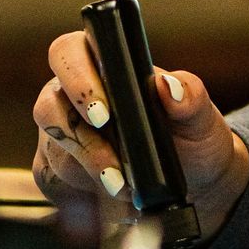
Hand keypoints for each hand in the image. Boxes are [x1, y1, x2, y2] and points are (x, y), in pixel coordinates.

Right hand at [32, 31, 248, 240]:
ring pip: (53, 146)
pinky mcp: (59, 168)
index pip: (68, 53)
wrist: (192, 181)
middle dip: (79, 138)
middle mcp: (74, 96)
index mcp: (104, 66)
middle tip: (112, 164)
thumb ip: (191, 97)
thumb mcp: (200, 117)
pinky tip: (112, 196)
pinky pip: (54, 180)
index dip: (76, 79)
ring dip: (86, 169)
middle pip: (49, 106)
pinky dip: (82, 191)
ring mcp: (63, 132)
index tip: (103, 114)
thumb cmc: (191, 137)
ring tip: (122, 185)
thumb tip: (168, 86)